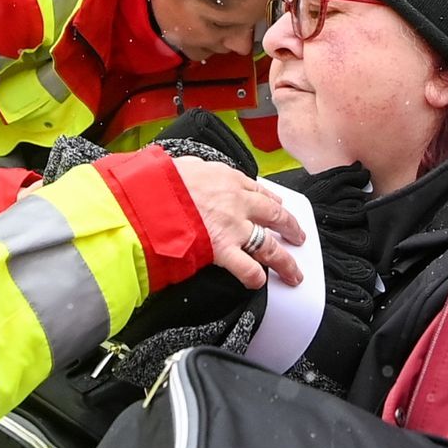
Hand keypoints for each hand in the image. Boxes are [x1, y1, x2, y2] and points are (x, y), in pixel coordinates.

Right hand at [171, 156, 304, 289]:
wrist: (150, 197)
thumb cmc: (162, 181)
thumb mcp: (184, 165)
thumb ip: (196, 171)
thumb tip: (192, 172)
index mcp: (228, 179)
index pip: (258, 190)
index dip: (271, 201)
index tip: (278, 206)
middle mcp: (238, 203)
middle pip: (274, 216)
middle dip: (290, 228)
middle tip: (297, 236)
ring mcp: (233, 228)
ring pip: (269, 246)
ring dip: (285, 262)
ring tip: (293, 273)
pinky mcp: (223, 250)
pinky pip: (247, 268)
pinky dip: (255, 277)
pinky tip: (259, 282)